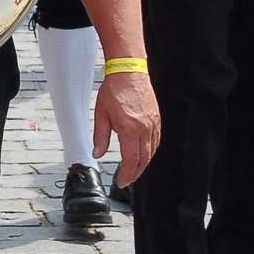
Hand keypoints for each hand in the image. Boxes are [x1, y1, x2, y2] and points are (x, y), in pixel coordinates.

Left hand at [93, 72, 159, 186]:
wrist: (129, 71)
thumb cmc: (114, 90)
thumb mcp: (101, 114)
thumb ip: (100, 137)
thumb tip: (97, 154)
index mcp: (129, 128)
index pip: (131, 160)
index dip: (128, 174)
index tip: (122, 182)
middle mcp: (144, 128)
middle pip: (143, 159)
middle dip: (135, 173)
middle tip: (127, 180)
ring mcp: (153, 124)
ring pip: (151, 152)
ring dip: (143, 164)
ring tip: (133, 171)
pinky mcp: (156, 120)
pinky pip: (156, 141)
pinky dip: (149, 152)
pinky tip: (142, 155)